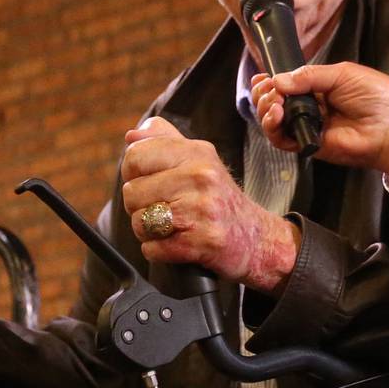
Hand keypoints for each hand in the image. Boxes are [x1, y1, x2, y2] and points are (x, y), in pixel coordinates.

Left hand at [120, 117, 300, 293]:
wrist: (257, 238)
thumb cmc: (220, 199)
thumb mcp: (200, 160)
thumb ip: (165, 141)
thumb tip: (131, 136)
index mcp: (197, 153)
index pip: (135, 156)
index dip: (132, 174)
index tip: (150, 183)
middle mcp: (201, 177)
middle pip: (132, 192)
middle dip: (140, 207)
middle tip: (165, 209)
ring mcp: (202, 210)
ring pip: (140, 221)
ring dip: (149, 231)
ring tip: (174, 227)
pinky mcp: (202, 242)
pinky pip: (152, 248)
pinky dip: (159, 251)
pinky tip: (179, 243)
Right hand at [250, 62, 388, 178]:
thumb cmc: (377, 97)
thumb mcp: (342, 74)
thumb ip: (309, 76)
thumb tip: (279, 80)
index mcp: (319, 88)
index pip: (285, 85)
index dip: (270, 81)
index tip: (262, 77)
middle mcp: (311, 108)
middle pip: (274, 103)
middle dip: (264, 94)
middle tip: (268, 89)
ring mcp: (308, 127)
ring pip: (273, 122)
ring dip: (265, 109)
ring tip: (273, 102)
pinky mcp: (309, 145)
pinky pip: (282, 140)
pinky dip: (273, 128)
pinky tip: (277, 114)